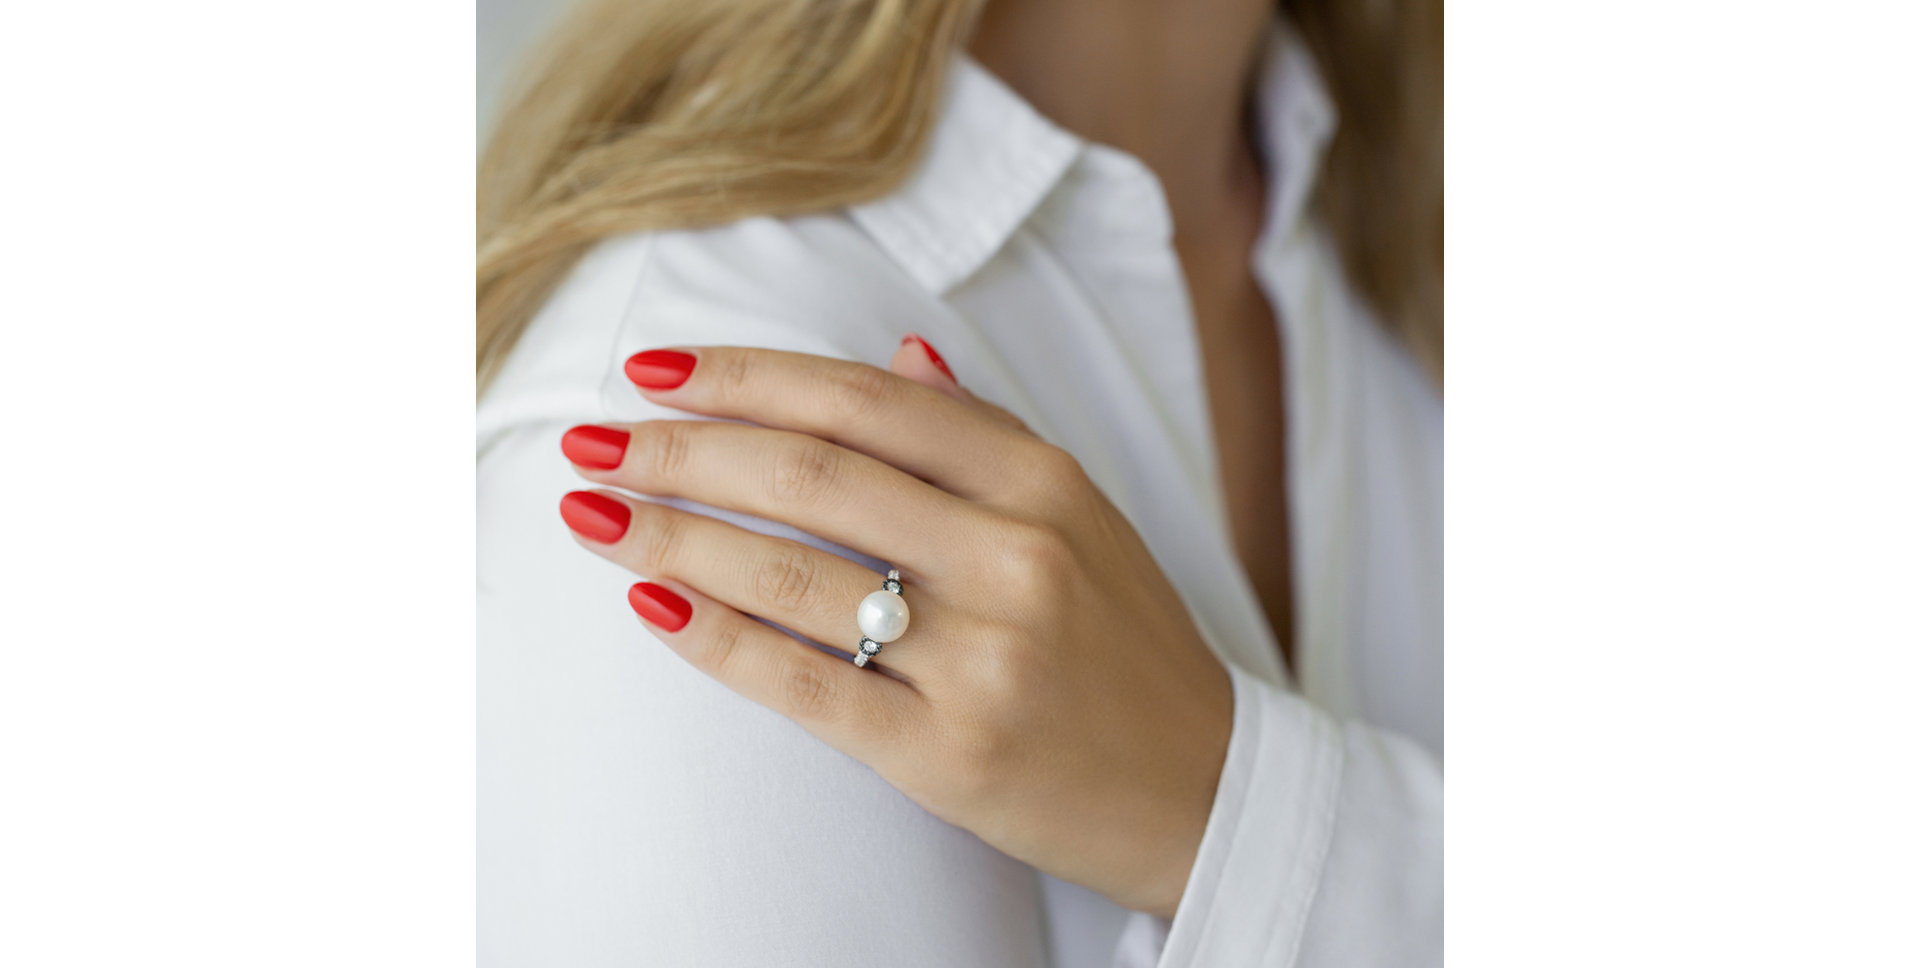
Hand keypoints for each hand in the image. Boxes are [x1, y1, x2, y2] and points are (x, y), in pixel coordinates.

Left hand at [556, 337, 1232, 916]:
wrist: (1204, 789)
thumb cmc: (1128, 644)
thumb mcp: (1083, 514)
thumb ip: (985, 434)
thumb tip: (899, 352)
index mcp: (1043, 481)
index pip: (864, 402)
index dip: (747, 378)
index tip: (657, 372)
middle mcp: (1015, 555)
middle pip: (811, 476)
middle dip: (681, 451)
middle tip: (595, 439)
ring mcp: (983, 657)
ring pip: (793, 576)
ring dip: (671, 535)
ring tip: (591, 511)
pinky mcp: (947, 752)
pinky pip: (805, 683)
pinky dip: (715, 636)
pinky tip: (648, 600)